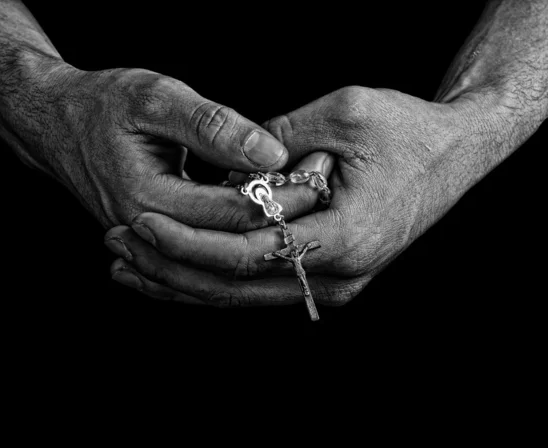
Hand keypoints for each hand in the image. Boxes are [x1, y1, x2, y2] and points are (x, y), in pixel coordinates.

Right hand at [26, 66, 296, 228]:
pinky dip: (239, 240)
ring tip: (305, 206)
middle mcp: (148, 231)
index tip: (320, 172)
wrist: (54, 123)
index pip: (235, 211)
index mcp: (148, 198)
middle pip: (234, 241)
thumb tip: (269, 152)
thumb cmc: (101, 103)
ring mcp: (149, 241)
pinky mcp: (153, 238)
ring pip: (222, 256)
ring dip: (266, 233)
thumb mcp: (156, 98)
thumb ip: (212, 126)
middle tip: (322, 189)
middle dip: (285, 218)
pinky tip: (269, 224)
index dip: (285, 194)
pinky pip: (204, 253)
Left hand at [104, 86, 503, 305]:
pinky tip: (173, 272)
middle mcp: (340, 276)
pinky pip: (259, 285)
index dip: (188, 240)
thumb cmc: (407, 130)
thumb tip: (227, 164)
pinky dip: (213, 279)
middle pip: (236, 285)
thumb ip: (280, 139)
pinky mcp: (328, 275)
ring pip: (242, 295)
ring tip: (127, 265)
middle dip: (171, 266)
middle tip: (117, 246)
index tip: (140, 219)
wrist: (455, 152)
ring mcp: (335, 282)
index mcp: (346, 238)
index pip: (247, 254)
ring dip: (183, 280)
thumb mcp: (344, 112)